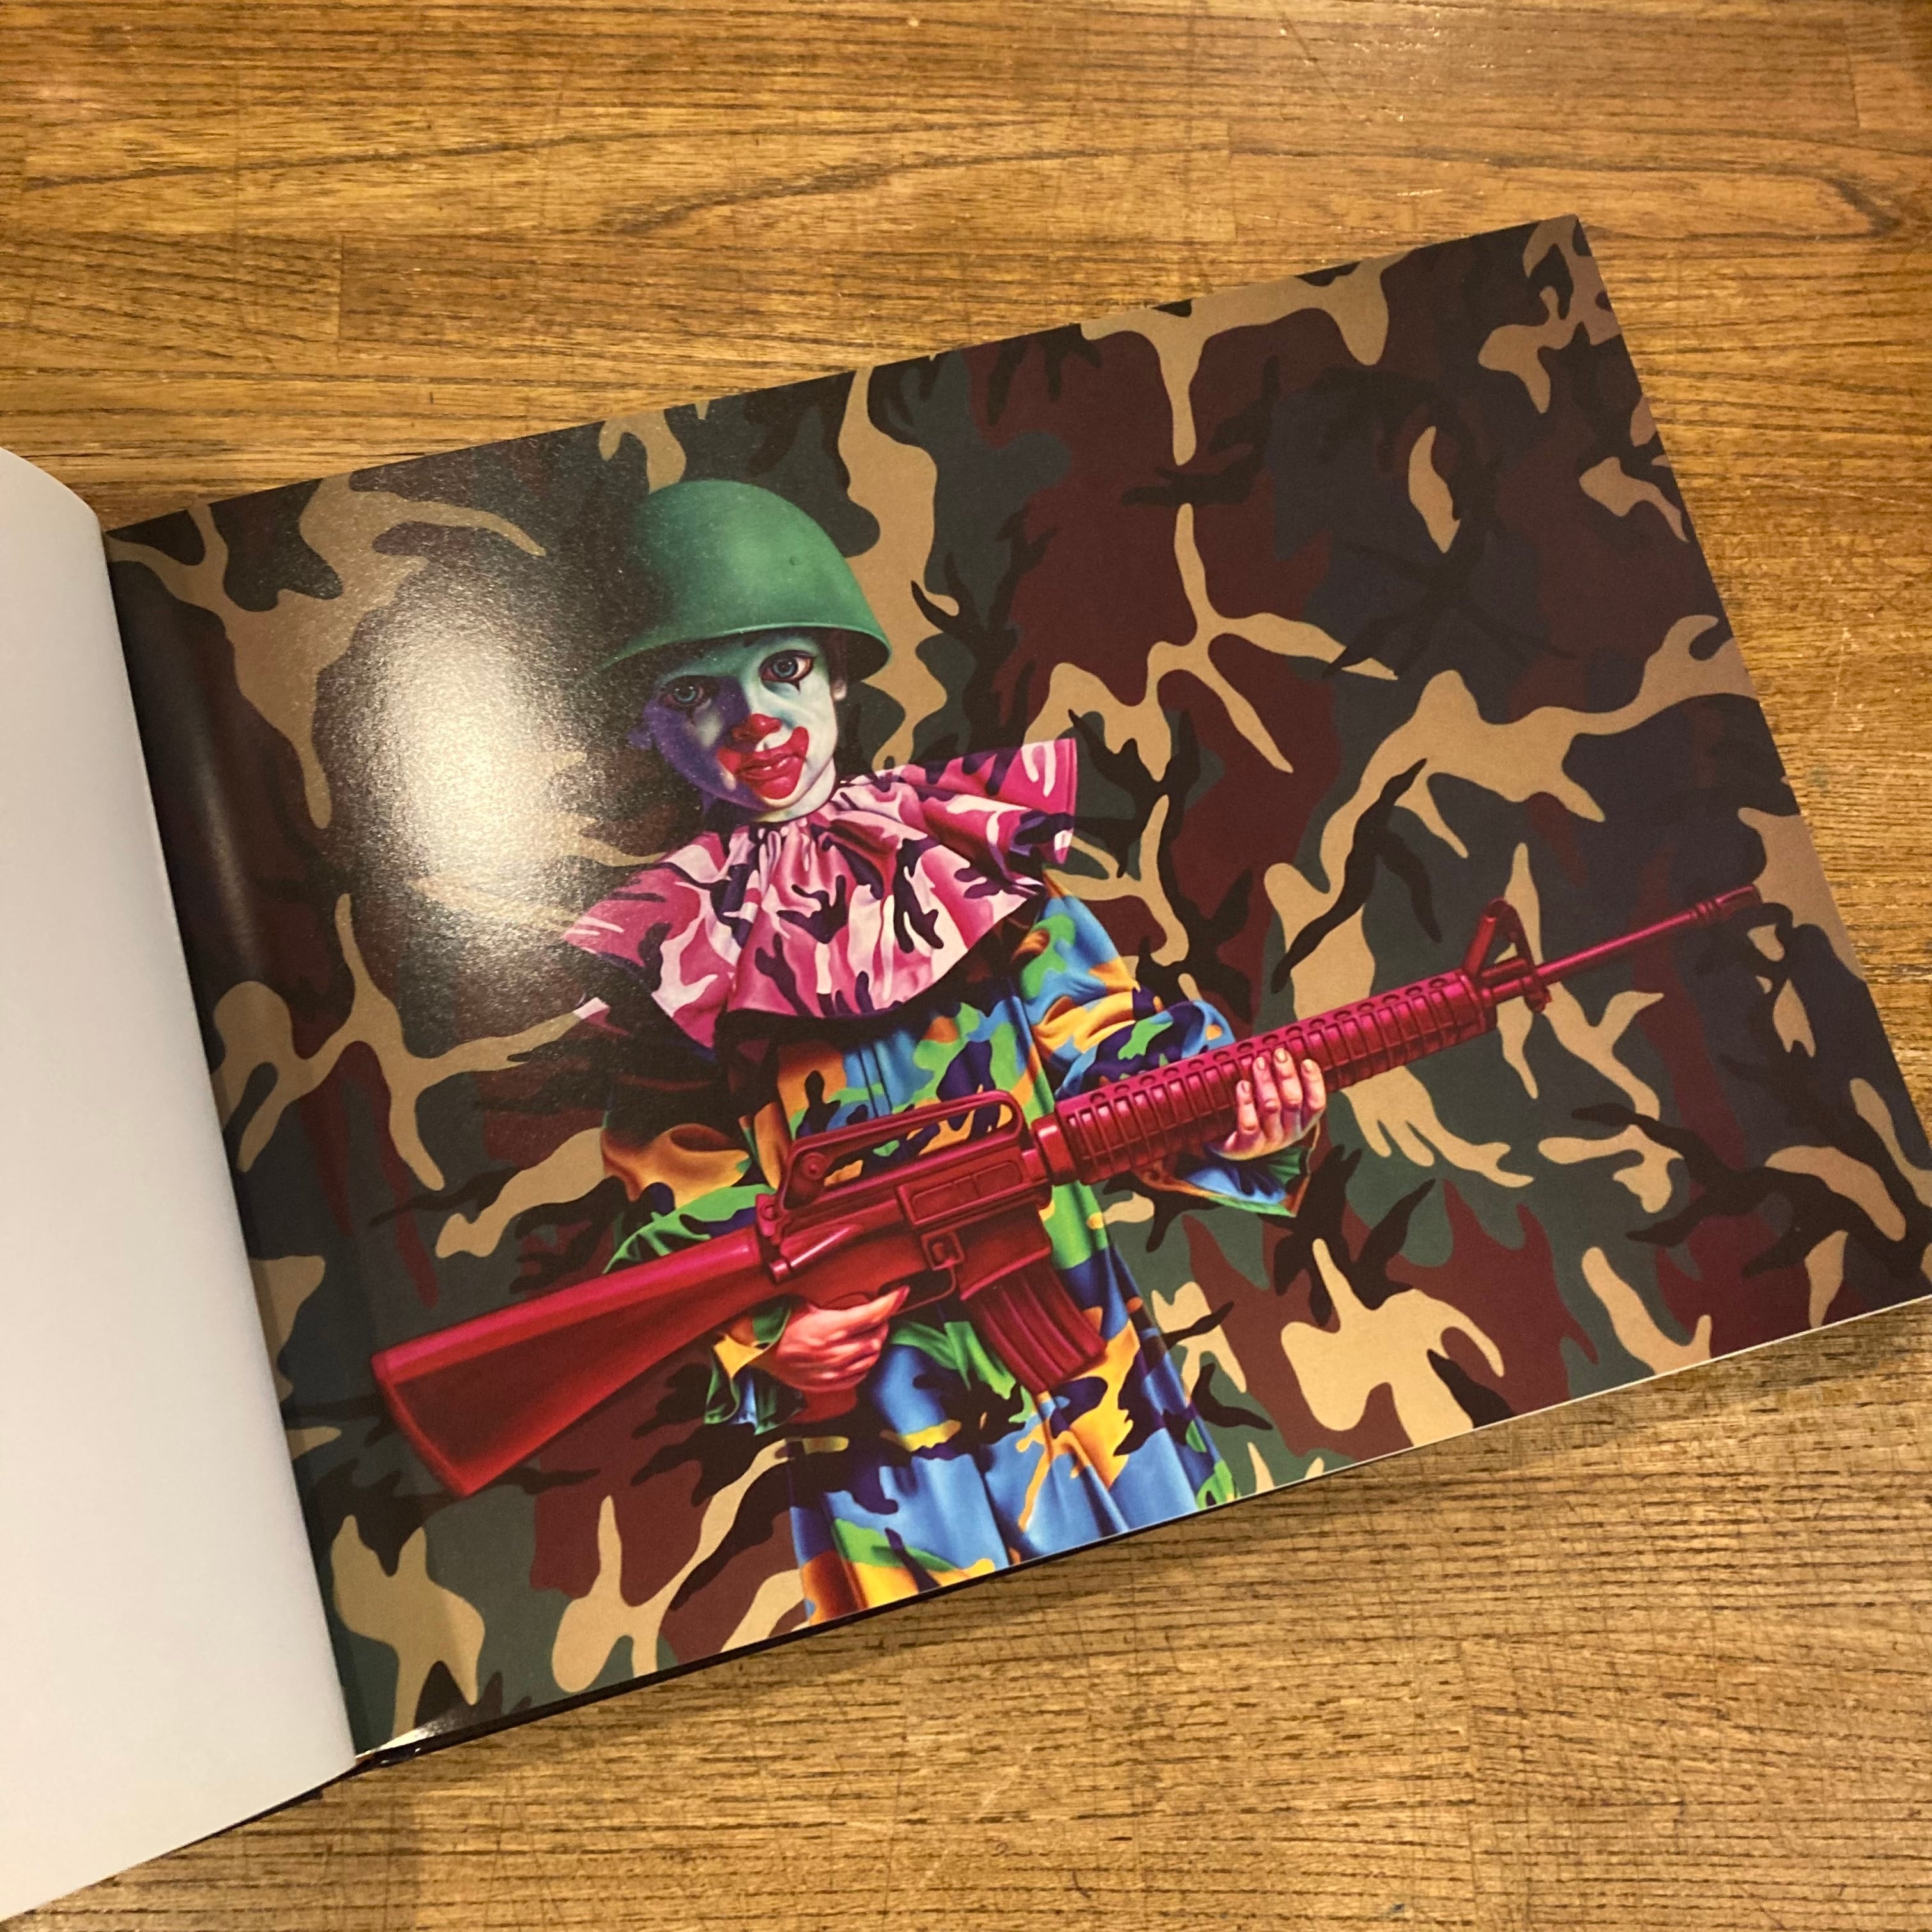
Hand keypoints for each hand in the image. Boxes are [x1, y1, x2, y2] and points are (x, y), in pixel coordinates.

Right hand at [761, 1285, 909, 1395]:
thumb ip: (833, 1303)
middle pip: (877, 1338)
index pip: (874, 1314)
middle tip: (880, 1314)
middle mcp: (836, 1352)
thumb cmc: (777, 1324)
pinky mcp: (828, 1384)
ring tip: (871, 1332)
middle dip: (883, 1323)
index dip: (892, 1302)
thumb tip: (856, 1296)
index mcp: (830, 1328)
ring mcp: (833, 1371)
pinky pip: (858, 1376)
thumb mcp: (804, 1303)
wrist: (756, 1352)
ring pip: (871, 1358)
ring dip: (875, 1343)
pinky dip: (865, 1363)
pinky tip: (860, 1353)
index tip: (901, 1292)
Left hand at [1214, 1048, 1325, 1160]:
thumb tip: (1283, 1052)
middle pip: (1293, 1101)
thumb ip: (1283, 1082)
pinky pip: (1249, 1124)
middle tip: (1278, 1054)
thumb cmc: (1257, 1117)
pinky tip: (1242, 1086)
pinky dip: (1246, 1102)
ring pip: (1272, 1108)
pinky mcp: (1248, 1146)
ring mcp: (1269, 1141)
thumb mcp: (1276, 1101)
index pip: (1316, 1103)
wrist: (1231, 1146)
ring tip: (1258, 1063)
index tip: (1306, 1061)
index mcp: (1302, 1121)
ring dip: (1265, 1082)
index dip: (1314, 1082)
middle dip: (1286, 1074)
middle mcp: (1290, 1132)